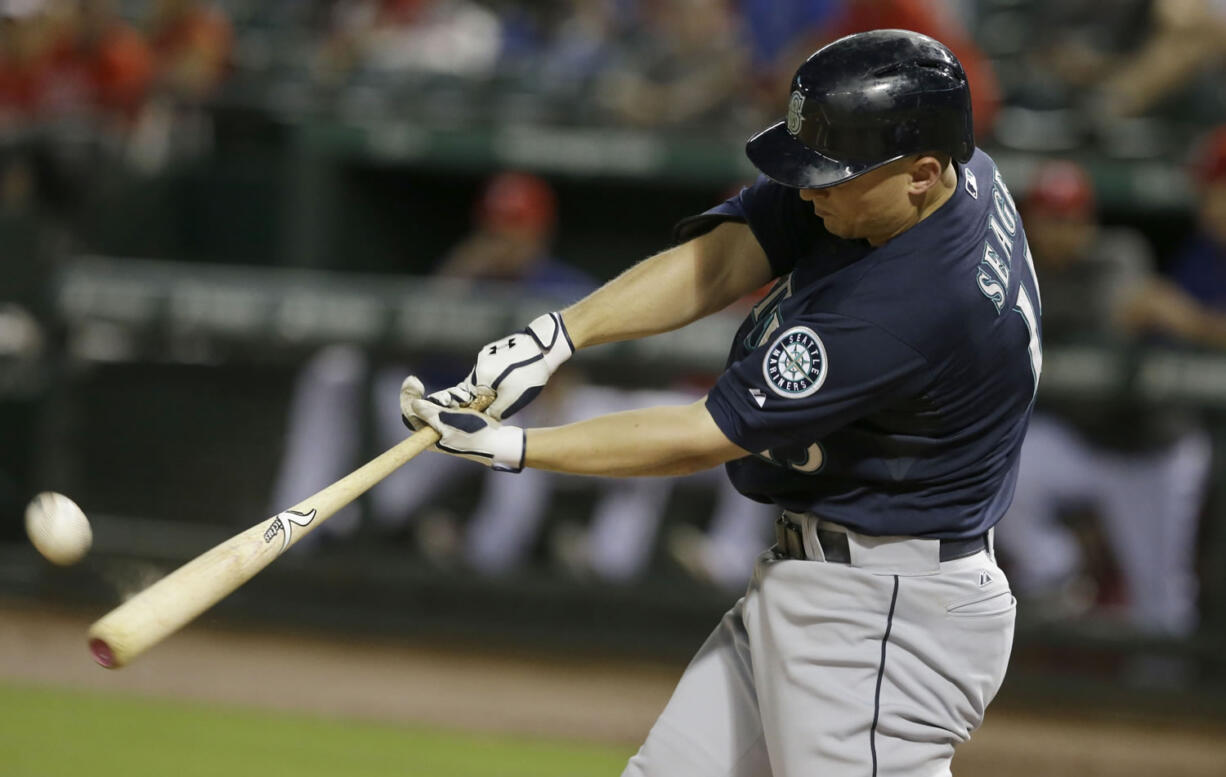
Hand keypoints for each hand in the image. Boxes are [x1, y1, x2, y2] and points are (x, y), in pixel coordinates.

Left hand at [409, 393, 524, 472]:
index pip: (410, 415)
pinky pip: (452, 405)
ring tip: (463, 400)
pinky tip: (467, 400)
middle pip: (425, 407)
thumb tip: (414, 404)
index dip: (408, 398)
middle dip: (434, 397)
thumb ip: (430, 413)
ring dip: (449, 397)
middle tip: (442, 395)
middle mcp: (436, 432)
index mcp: (429, 437)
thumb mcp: (449, 422)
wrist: (500, 442)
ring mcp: (448, 425)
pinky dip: (457, 399)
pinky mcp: (459, 420)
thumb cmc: (475, 433)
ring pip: (440, 404)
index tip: (414, 382)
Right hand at [425, 312, 573, 420]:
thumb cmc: (528, 374)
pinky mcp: (495, 348)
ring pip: (483, 377)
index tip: (484, 415)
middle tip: (499, 403)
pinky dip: (497, 376)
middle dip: (484, 398)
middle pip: (474, 388)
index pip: (469, 399)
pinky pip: (490, 367)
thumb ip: (494, 411)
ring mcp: (486, 353)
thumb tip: (485, 418)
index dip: (477, 410)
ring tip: (508, 389)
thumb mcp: (511, 398)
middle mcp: (479, 363)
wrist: (545, 347)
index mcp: (480, 376)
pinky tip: (511, 377)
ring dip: (491, 386)